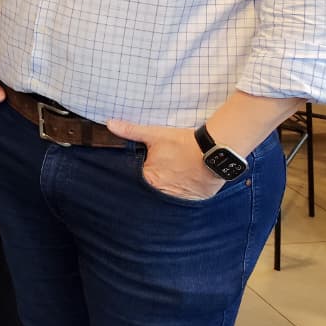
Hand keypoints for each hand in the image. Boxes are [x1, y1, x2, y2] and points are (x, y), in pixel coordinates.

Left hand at [106, 120, 225, 200]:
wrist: (216, 151)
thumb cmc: (183, 143)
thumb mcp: (155, 135)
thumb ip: (131, 131)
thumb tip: (110, 124)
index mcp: (148, 180)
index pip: (135, 181)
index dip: (138, 175)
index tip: (143, 170)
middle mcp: (161, 194)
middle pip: (151, 190)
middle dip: (152, 184)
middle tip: (162, 172)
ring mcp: (178, 200)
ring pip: (166, 197)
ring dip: (167, 190)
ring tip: (174, 178)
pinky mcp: (193, 201)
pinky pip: (182, 201)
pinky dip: (181, 194)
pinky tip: (184, 184)